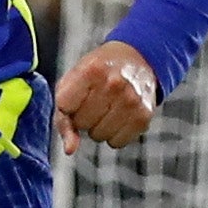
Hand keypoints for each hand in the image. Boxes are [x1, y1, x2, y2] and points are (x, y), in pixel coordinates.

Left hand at [53, 40, 158, 154]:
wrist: (137, 58)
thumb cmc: (98, 72)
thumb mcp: (73, 81)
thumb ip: (63, 116)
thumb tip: (69, 149)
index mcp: (92, 70)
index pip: (65, 107)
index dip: (67, 105)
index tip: (76, 95)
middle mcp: (114, 84)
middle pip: (82, 123)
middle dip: (84, 116)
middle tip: (94, 99)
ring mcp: (131, 100)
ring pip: (99, 136)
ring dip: (99, 126)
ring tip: (107, 106)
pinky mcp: (143, 116)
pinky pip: (117, 143)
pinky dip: (115, 134)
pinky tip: (119, 115)